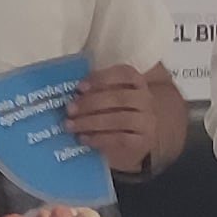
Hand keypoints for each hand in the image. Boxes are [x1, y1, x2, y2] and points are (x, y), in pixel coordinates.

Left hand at [63, 63, 190, 175]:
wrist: (135, 141)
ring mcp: (147, 122)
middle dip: (91, 103)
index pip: (125, 74)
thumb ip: (97, 92)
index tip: (80, 87)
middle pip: (120, 98)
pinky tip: (84, 138)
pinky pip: (120, 139)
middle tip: (69, 109)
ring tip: (71, 125)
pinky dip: (99, 138)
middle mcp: (146, 100)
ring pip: (119, 119)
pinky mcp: (142, 142)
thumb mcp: (110, 98)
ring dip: (91, 122)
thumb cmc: (116, 113)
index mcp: (138, 82)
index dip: (101, 78)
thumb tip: (75, 95)